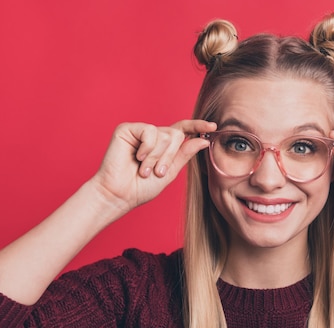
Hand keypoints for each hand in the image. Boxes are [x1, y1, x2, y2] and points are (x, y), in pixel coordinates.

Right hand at [91, 120, 214, 212]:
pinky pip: (149, 131)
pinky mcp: (127, 129)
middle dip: (169, 156)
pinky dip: (147, 148)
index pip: (183, 130)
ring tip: (144, 170)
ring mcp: (140, 131)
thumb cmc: (141, 187)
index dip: (198, 126)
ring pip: (164, 134)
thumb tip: (203, 139)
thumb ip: (185, 154)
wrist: (120, 194)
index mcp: (164, 146)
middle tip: (157, 172)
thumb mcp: (170, 171)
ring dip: (156, 157)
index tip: (213, 127)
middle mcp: (153, 136)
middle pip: (176, 135)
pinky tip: (137, 157)